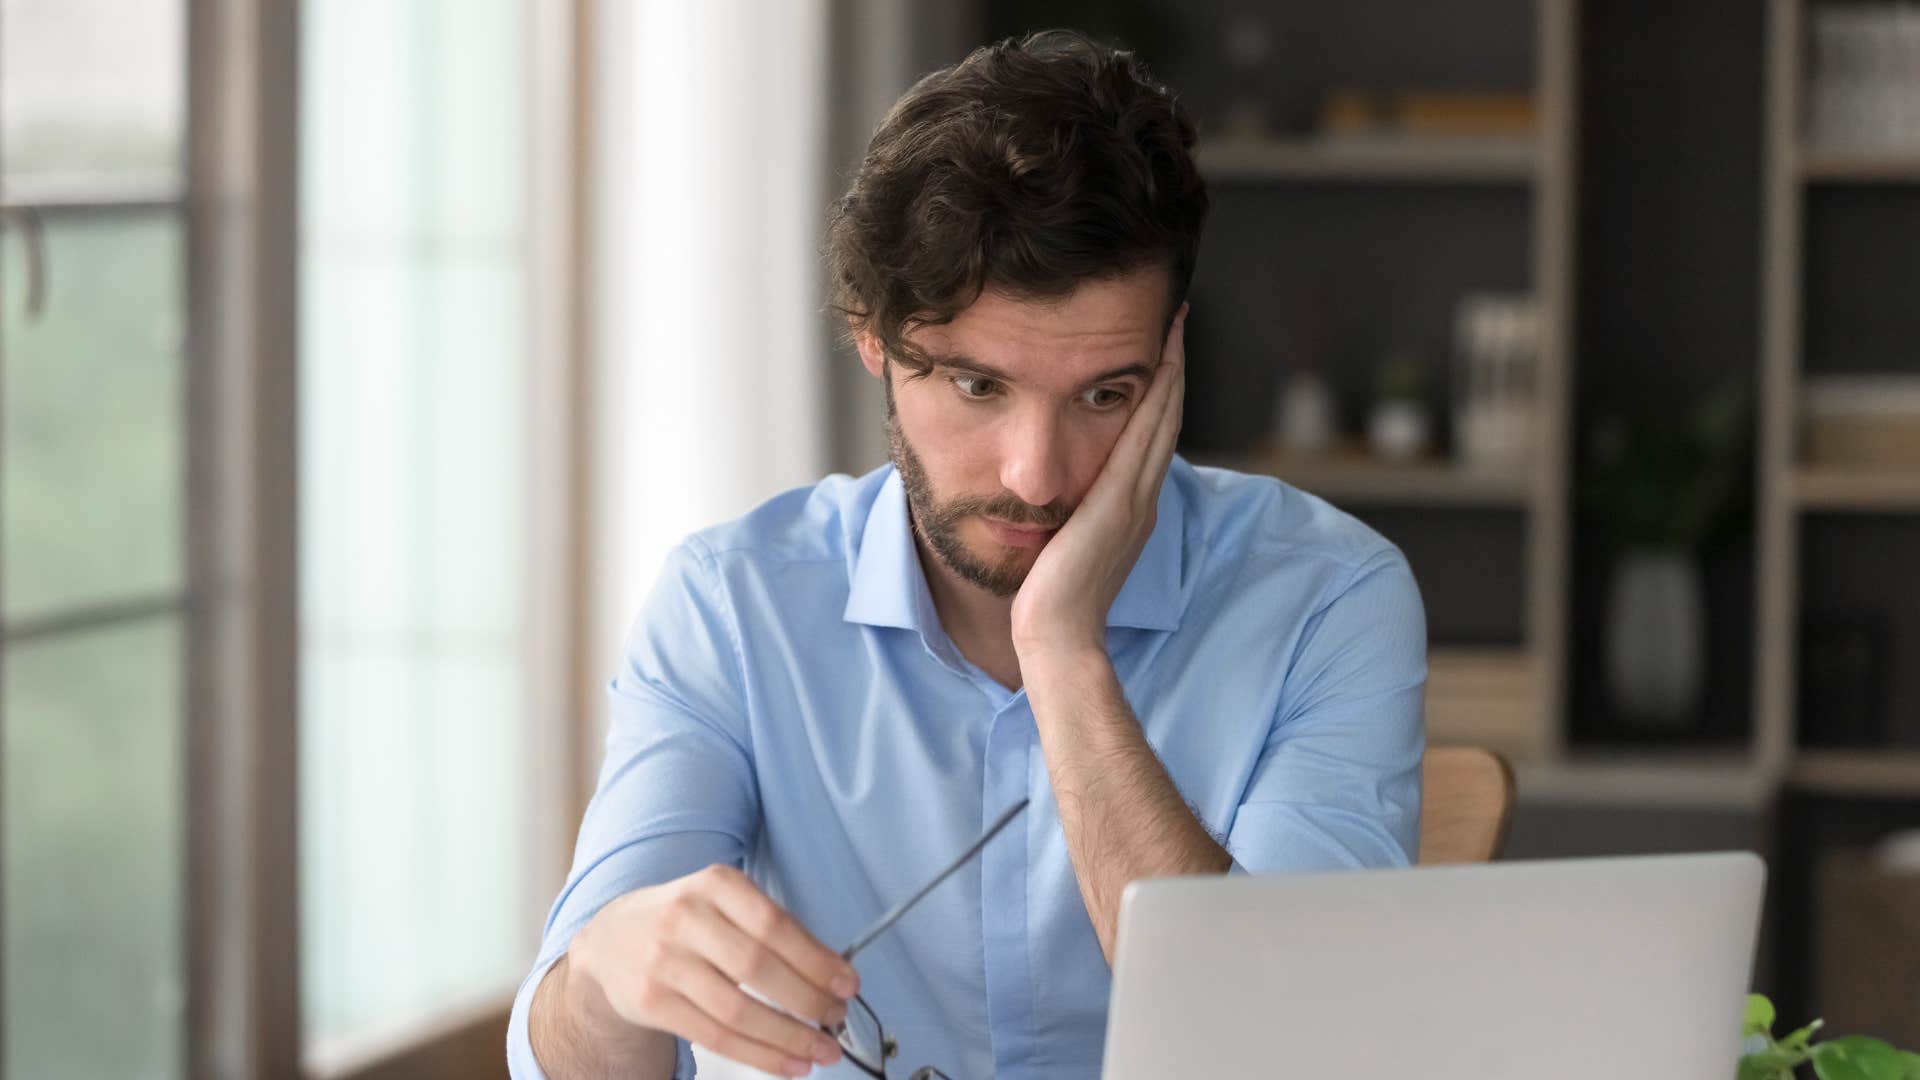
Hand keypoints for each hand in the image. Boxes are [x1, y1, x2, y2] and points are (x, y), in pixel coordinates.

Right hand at [567, 864, 856, 1076]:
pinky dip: (759, 1054)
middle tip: (838, 1018)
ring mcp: (664, 962)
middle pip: (756, 967)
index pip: (774, 924)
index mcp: (714, 884)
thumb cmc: (685, 920)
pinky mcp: (652, 1002)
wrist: (610, 939)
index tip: (847, 983)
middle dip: (807, 999)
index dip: (815, 959)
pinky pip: (715, 1036)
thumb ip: (770, 928)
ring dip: (788, 1037)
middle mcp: (685, 919)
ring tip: (822, 1050)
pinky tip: (787, 1063)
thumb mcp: (723, 901)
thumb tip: (831, 974)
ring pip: (737, 1010)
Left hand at [1010, 302, 1186, 657]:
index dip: (1157, 394)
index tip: (1156, 351)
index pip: (1148, 440)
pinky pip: (1146, 432)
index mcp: (1129, 512)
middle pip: (1165, 419)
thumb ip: (1067, 523)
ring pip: (1162, 417)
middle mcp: (1141, 500)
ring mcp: (1136, 499)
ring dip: (1169, 368)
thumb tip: (1049, 506)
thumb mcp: (1060, 551)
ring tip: (1171, 324)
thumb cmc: (1047, 605)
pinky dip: (1157, 392)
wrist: (1053, 636)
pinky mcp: (1120, 500)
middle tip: (1174, 319)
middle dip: (1171, 367)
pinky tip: (1158, 359)